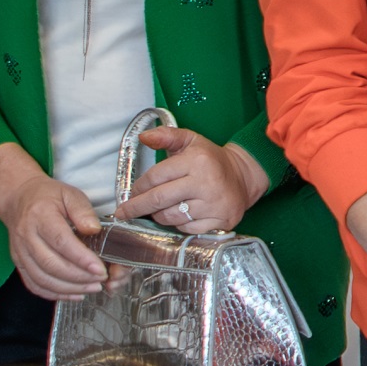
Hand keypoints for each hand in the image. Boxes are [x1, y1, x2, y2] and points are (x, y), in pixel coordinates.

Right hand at [0, 158, 114, 299]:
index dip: (81, 258)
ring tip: (91, 288)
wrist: (18, 198)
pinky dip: (54, 294)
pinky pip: (34, 284)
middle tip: (100, 280)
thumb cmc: (47, 196)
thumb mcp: (69, 194)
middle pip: (51, 264)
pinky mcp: (19, 262)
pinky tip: (73, 294)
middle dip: (78, 277)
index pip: (61, 241)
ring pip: (43, 279)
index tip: (100, 268)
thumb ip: (83, 211)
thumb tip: (94, 230)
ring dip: (68, 289)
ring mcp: (20, 252)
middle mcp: (26, 236)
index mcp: (40, 216)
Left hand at [111, 123, 262, 239]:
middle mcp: (205, 183)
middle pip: (159, 200)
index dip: (138, 188)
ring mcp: (214, 205)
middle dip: (136, 207)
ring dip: (157, 216)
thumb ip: (165, 136)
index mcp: (196, 161)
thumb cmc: (211, 159)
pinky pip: (187, 229)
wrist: (243, 176)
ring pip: (171, 217)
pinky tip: (177, 217)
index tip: (130, 194)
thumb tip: (143, 137)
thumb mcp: (190, 140)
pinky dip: (177, 225)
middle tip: (123, 213)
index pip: (156, 177)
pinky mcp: (220, 221)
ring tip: (155, 211)